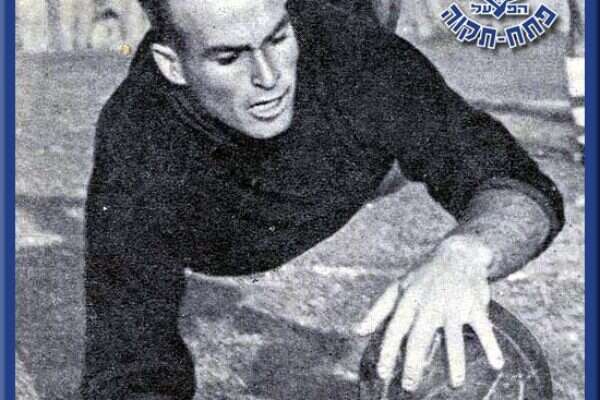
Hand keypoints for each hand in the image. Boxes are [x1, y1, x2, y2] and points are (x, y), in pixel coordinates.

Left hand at [354, 235, 504, 390]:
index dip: (388, 351)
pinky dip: (491, 346)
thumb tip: (358, 332)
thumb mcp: (397, 287)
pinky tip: (497, 364)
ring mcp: (453, 305)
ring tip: (456, 384)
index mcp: (409, 300)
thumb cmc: (423, 275)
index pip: (395, 329)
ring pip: (454, 336)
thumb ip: (378, 311)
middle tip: (410, 386)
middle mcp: (429, 303)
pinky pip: (484, 328)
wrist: (457, 253)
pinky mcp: (474, 305)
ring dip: (456, 361)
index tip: (384, 373)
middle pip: (420, 337)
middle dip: (414, 363)